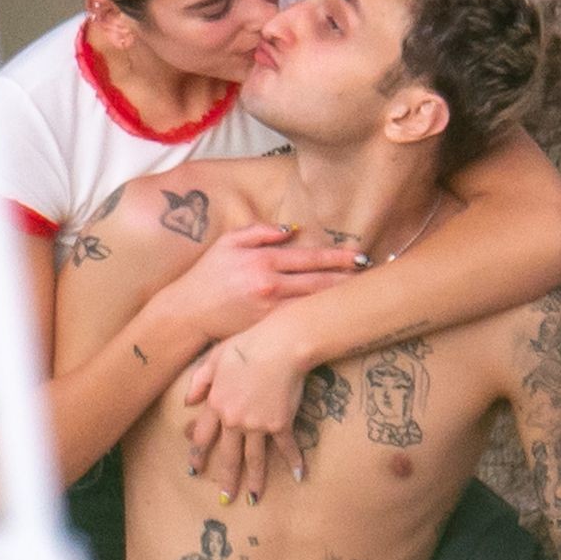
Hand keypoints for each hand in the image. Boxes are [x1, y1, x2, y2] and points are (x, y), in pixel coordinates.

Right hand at [169, 225, 359, 340]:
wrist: (188, 313)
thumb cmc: (208, 274)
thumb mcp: (229, 242)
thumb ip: (260, 231)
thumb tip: (293, 229)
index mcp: (262, 260)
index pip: (310, 257)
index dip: (338, 257)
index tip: (359, 256)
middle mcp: (270, 286)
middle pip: (319, 282)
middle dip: (348, 279)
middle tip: (372, 277)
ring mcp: (270, 311)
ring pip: (314, 304)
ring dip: (338, 300)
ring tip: (361, 295)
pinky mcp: (267, 329)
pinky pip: (299, 322)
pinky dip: (319, 317)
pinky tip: (335, 315)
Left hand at [182, 309, 315, 503]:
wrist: (282, 344)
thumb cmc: (248, 345)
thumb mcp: (215, 357)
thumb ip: (200, 380)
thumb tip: (187, 402)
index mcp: (216, 404)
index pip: (203, 437)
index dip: (197, 456)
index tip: (194, 471)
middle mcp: (234, 419)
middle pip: (228, 456)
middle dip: (225, 480)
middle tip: (225, 499)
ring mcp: (258, 424)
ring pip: (254, 458)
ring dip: (254, 481)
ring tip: (253, 498)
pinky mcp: (280, 423)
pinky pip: (286, 447)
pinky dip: (294, 462)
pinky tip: (298, 476)